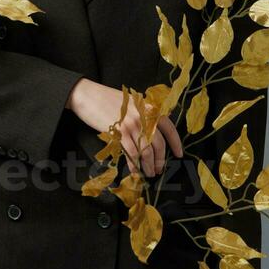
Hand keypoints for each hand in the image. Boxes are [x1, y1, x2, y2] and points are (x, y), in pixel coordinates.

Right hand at [66, 78, 182, 176]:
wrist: (89, 95)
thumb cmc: (109, 99)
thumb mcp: (133, 103)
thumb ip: (146, 114)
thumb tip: (158, 128)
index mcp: (150, 108)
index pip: (169, 128)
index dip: (176, 143)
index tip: (179, 154)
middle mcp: (144, 117)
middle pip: (159, 144)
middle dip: (160, 160)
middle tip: (158, 170)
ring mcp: (132, 125)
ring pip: (146, 151)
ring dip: (148, 166)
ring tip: (148, 173)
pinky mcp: (120, 133)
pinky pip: (131, 153)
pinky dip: (135, 165)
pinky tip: (135, 172)